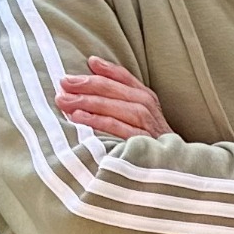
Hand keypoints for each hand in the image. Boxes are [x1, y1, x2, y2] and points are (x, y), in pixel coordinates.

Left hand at [56, 57, 171, 139]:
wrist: (169, 171)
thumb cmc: (143, 140)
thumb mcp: (133, 116)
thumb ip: (115, 94)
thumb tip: (92, 64)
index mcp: (148, 100)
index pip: (127, 79)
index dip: (108, 69)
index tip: (88, 62)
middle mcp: (151, 111)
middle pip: (120, 92)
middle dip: (90, 85)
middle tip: (64, 83)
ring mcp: (149, 129)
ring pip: (121, 109)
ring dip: (91, 102)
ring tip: (65, 101)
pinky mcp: (143, 146)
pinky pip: (120, 130)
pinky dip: (99, 122)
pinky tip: (78, 118)